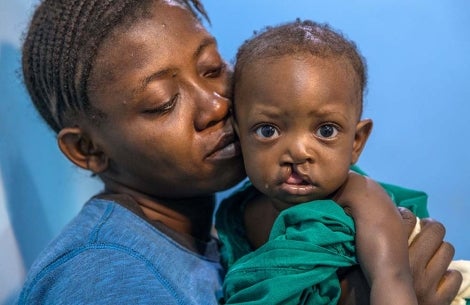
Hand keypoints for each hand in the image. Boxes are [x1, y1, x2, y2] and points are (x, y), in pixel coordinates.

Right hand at [338, 208, 461, 304]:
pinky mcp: (438, 299)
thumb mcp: (352, 270)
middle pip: (435, 230)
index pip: (408, 219)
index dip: (405, 214)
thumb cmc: (359, 296)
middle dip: (430, 226)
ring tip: (432, 250)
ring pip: (447, 250)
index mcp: (391, 255)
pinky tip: (438, 273)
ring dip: (440, 248)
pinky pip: (453, 277)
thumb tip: (356, 225)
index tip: (403, 217)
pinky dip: (448, 274)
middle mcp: (412, 266)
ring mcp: (428, 283)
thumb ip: (359, 250)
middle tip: (425, 227)